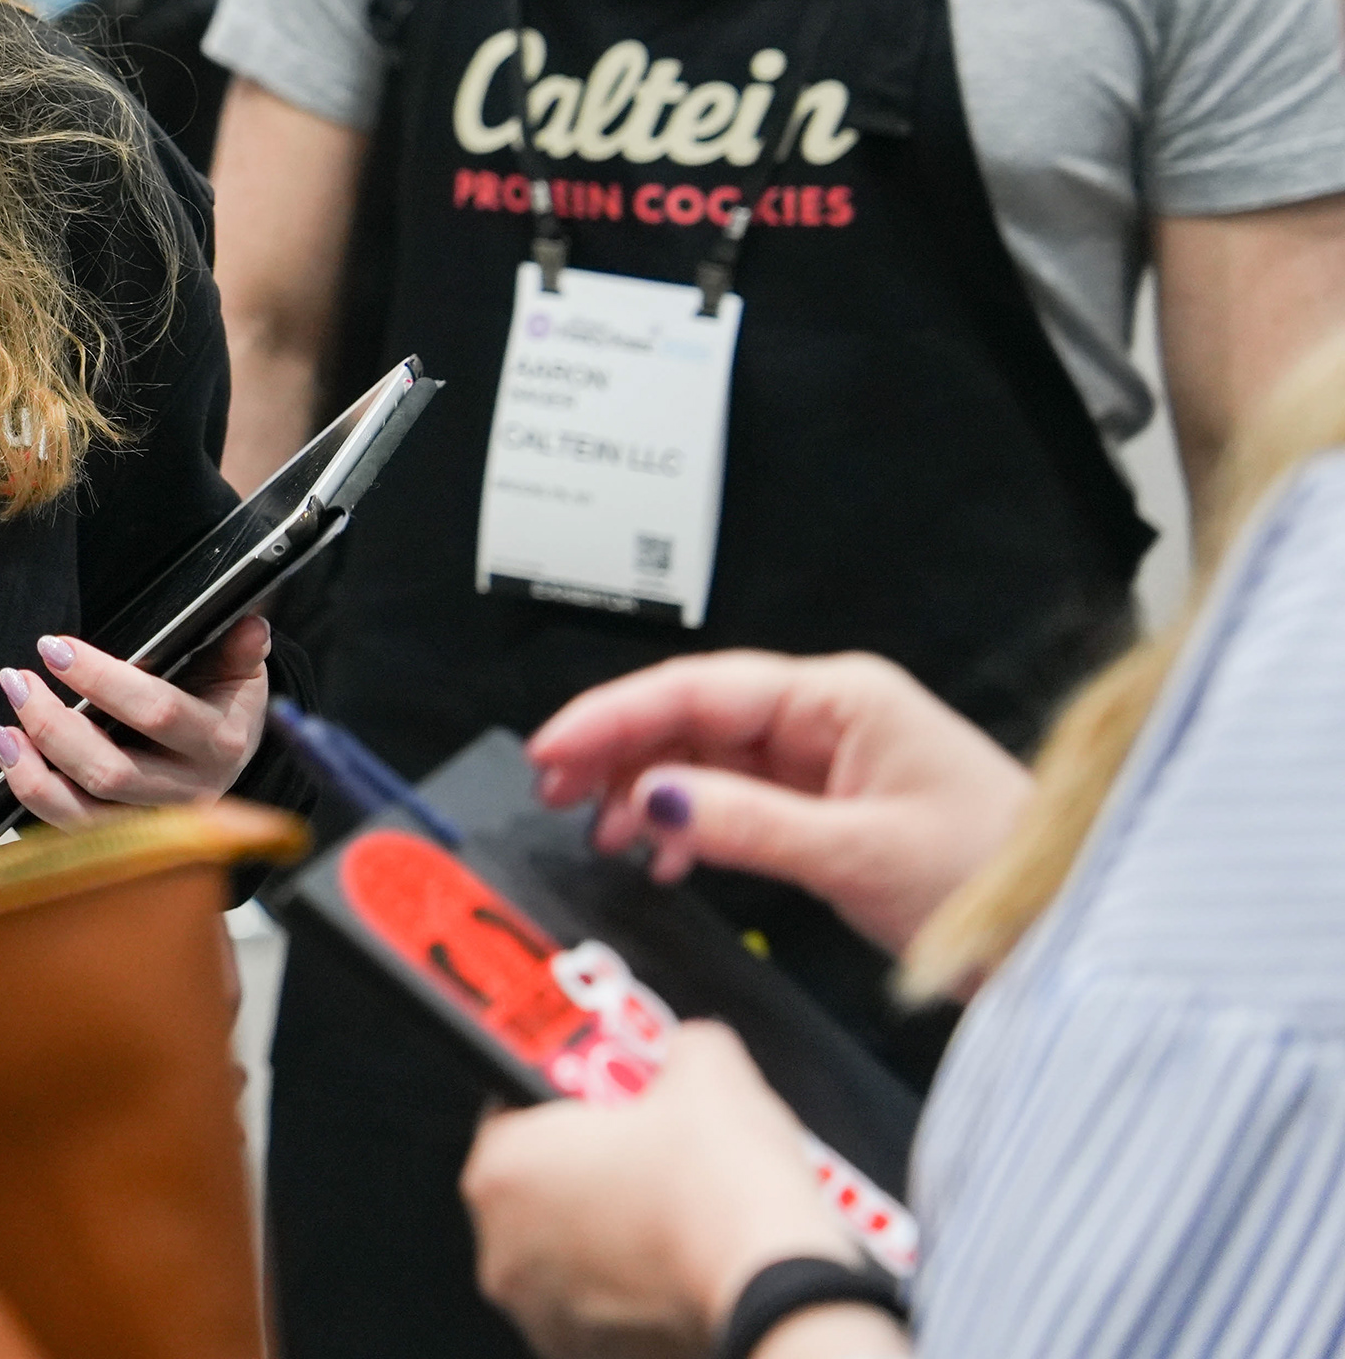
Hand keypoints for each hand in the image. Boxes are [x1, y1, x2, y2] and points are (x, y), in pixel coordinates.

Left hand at [0, 613, 269, 824]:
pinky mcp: (121, 843)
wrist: (230, 760)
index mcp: (218, 743)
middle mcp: (188, 793)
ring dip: (30, 773)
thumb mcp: (240, 675)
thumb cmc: (222, 706)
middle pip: (110, 771)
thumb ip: (238, 650)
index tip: (55, 649)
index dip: (103, 680)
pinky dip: (25, 810)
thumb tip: (250, 624)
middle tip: (17, 680)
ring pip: (83, 816)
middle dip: (53, 724)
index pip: (156, 711)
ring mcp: (152, 824)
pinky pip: (66, 837)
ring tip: (3, 729)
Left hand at [465, 1023, 860, 1358]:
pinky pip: (600, 1300)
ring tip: (674, 1203)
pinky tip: (680, 1253)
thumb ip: (678, 1045)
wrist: (780, 1291)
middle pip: (539, 1181)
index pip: (512, 1106)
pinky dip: (631, 1280)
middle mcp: (502, 1249)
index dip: (569, 1091)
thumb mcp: (706, 1069)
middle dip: (590, 1160)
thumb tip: (688, 1048)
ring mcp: (541, 1312)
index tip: (609, 1089)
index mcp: (501, 1169)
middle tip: (650, 1145)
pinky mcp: (586, 1354)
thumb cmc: (724, 1190)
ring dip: (610, 1223)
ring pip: (569, 1245)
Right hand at [525, 651, 1027, 957]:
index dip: (614, 716)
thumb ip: (747, 824)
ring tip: (603, 833)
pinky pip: (737, 797)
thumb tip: (654, 800)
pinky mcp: (831, 805)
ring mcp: (829, 760)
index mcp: (842, 699)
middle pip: (694, 717)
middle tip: (553, 792)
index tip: (552, 748)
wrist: (1068, 932)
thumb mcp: (858, 854)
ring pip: (707, 758)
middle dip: (618, 752)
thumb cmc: (994, 877)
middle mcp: (831, 717)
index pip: (700, 689)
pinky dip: (693, 824)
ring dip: (649, 793)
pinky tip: (668, 856)